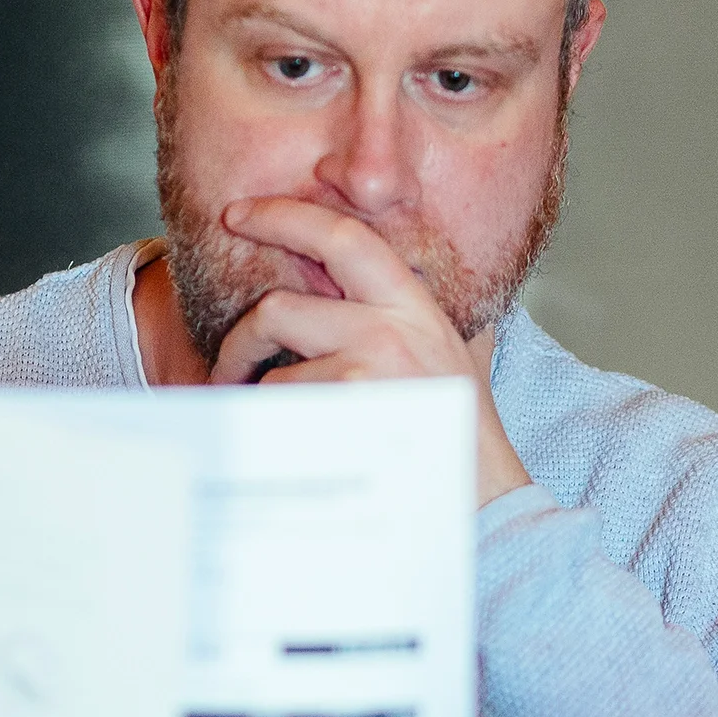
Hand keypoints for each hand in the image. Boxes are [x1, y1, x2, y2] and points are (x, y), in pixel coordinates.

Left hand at [207, 197, 530, 506]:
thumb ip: (415, 321)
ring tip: (273, 430)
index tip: (239, 215)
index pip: (342, 236)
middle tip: (227, 370)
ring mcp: (370, 364)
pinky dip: (276, 434)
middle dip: (239, 343)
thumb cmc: (462, 438)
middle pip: (277, 308)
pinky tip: (298, 453)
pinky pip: (282, 413)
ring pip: (273, 372)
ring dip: (261, 405)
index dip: (282, 216)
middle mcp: (392, 325)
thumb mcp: (451, 359)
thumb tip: (378, 295)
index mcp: (414, 305)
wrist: (490, 501)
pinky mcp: (350, 404)